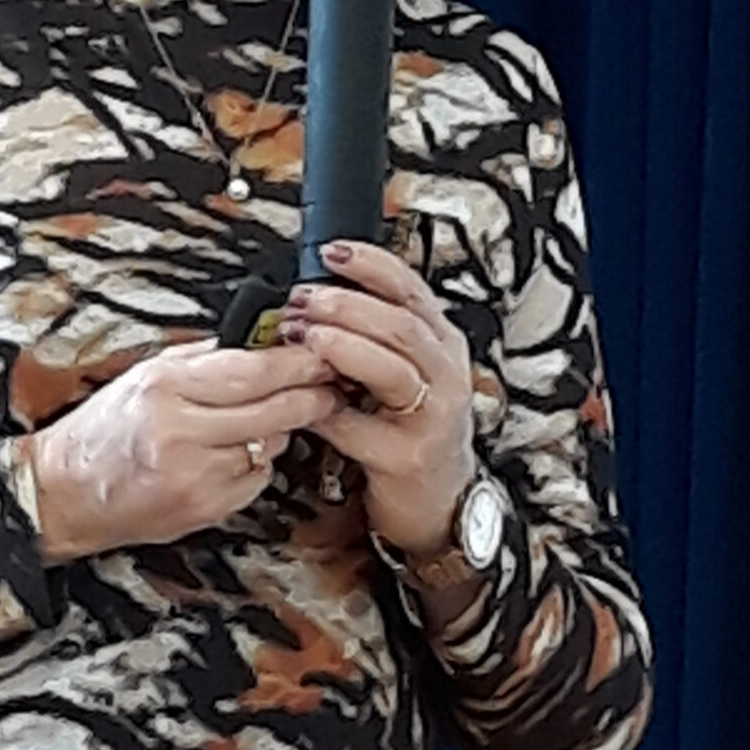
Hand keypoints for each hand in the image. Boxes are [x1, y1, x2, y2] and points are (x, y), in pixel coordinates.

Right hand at [28, 339, 342, 563]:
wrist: (65, 492)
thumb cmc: (104, 431)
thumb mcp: (145, 376)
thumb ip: (203, 359)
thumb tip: (261, 340)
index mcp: (164, 387)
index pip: (252, 371)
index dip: (298, 363)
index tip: (322, 354)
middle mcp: (179, 431)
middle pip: (273, 410)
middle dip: (311, 397)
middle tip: (329, 387)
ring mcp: (194, 475)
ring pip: (269, 445)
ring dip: (278, 430)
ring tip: (264, 419)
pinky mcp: (204, 508)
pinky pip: (256, 479)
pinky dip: (255, 464)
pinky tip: (232, 455)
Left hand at [280, 239, 474, 555]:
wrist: (436, 497)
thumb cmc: (410, 427)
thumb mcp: (405, 370)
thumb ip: (375, 335)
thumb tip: (317, 294)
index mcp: (441, 343)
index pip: (411, 289)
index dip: (371, 266)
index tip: (331, 252)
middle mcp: (446, 373)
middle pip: (400, 324)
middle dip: (346, 306)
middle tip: (303, 299)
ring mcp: (432, 416)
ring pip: (391, 369)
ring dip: (342, 347)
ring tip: (306, 336)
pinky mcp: (408, 455)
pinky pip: (363, 427)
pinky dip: (329, 412)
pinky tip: (306, 404)